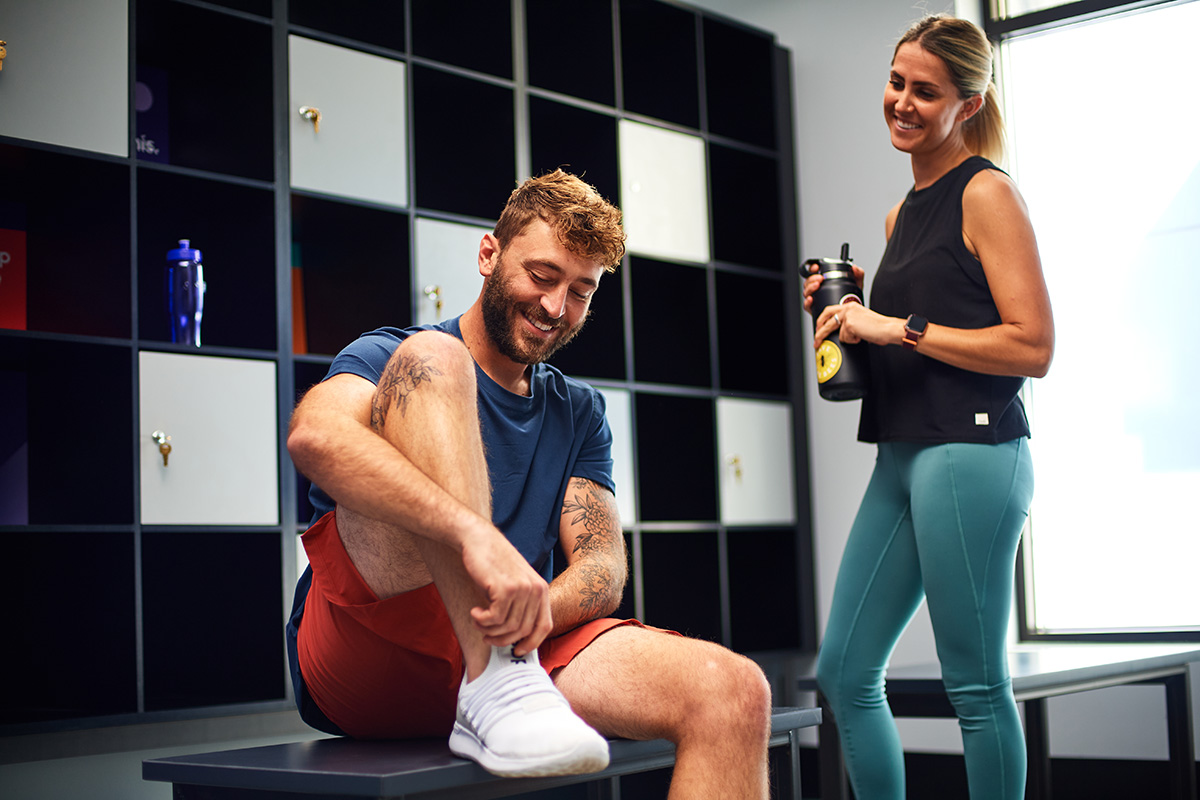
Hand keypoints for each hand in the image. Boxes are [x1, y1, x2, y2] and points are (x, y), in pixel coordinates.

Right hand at [460, 529, 553, 656]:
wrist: (478, 539)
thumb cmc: (493, 564)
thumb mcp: (515, 584)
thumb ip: (520, 606)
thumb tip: (514, 639)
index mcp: (542, 589)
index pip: (544, 626)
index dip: (531, 643)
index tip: (517, 651)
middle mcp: (536, 589)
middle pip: (522, 631)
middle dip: (502, 640)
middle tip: (487, 636)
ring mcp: (522, 589)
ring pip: (507, 627)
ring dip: (488, 630)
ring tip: (478, 620)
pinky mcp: (505, 588)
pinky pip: (494, 619)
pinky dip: (481, 621)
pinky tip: (474, 612)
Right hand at [802, 261, 864, 313]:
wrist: (852, 316)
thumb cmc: (852, 301)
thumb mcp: (857, 286)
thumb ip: (858, 275)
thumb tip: (855, 268)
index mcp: (825, 283)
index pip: (815, 273)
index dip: (813, 269)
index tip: (816, 267)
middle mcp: (818, 291)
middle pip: (808, 282)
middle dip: (812, 278)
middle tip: (820, 278)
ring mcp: (816, 300)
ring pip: (806, 292)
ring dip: (810, 287)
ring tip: (817, 285)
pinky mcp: (814, 310)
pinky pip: (806, 306)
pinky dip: (807, 302)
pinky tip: (811, 299)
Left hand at [814, 300, 901, 348]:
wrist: (888, 329)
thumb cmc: (878, 327)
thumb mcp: (861, 320)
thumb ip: (849, 321)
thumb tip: (838, 331)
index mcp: (850, 305)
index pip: (830, 310)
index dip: (822, 319)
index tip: (818, 327)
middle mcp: (848, 308)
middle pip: (826, 320)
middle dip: (819, 332)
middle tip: (816, 341)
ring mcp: (848, 316)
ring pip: (837, 332)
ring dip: (846, 339)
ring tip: (858, 338)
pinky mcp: (849, 324)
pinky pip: (845, 338)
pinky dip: (853, 341)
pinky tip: (862, 337)